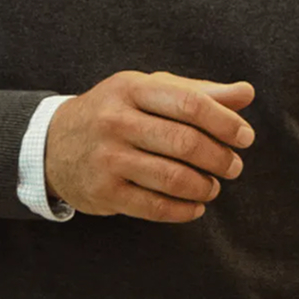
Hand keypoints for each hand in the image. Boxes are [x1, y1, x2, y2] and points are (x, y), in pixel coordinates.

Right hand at [44, 70, 254, 223]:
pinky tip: (195, 206)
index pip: (189, 103)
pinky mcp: (103, 191)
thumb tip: (246, 93)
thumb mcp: (149, 91)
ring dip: (204, 186)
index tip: (245, 137)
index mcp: (131, 88)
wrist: (53, 144)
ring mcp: (107, 158)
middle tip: (233, 166)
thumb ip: (198, 92)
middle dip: (219, 158)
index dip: (224, 122)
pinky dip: (184, 210)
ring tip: (213, 186)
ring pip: (172, 178)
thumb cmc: (115, 112)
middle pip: (184, 142)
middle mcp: (116, 121)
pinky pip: (155, 207)